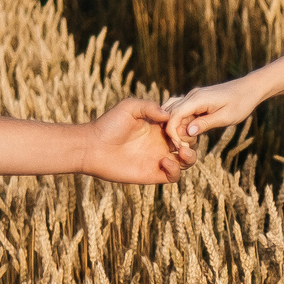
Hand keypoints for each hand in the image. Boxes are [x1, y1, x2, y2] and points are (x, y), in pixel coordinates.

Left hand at [80, 97, 194, 184]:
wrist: (92, 147)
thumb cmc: (108, 125)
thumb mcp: (129, 107)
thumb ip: (149, 107)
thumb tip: (169, 115)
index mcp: (159, 127)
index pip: (182, 125)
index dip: (187, 123)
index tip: (183, 120)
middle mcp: (162, 143)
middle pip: (188, 142)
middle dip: (190, 138)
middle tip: (181, 136)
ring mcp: (159, 159)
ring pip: (187, 161)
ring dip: (190, 156)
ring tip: (181, 150)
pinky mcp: (153, 174)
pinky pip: (174, 176)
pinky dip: (175, 169)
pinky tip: (164, 161)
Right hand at [164, 79, 259, 148]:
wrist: (250, 88)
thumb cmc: (241, 103)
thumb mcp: (226, 117)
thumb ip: (205, 124)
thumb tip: (187, 132)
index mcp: (197, 99)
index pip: (174, 116)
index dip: (172, 133)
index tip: (180, 147)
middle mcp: (191, 95)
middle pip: (170, 114)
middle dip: (173, 131)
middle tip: (186, 146)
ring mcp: (192, 96)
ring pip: (173, 112)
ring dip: (176, 126)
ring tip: (187, 140)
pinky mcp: (196, 99)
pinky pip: (181, 110)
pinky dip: (180, 122)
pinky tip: (188, 132)